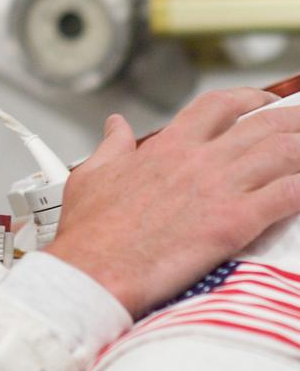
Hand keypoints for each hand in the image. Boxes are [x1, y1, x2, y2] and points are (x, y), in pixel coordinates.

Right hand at [46, 88, 299, 315]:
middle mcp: (198, 160)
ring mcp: (219, 189)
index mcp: (167, 147)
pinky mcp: (234, 223)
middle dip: (293, 120)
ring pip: (283, 153)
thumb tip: (115, 126)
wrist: (94, 271)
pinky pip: (286, 196)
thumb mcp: (92, 175)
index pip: (218, 105)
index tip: (263, 103)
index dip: (249, 99)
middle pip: (263, 124)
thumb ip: (111, 146)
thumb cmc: (91, 233)